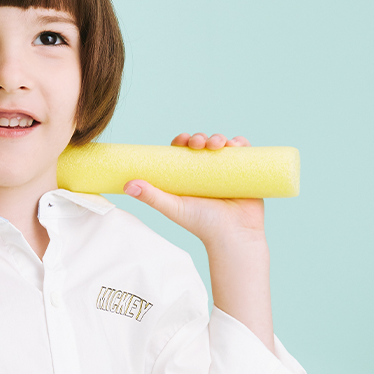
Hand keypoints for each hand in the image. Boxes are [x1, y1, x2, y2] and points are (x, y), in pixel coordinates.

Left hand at [124, 133, 264, 252]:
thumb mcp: (174, 208)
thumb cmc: (203, 225)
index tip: (182, 140)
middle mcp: (206, 173)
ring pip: (222, 145)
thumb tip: (127, 185)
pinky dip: (240, 143)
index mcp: (188, 177)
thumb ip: (152, 196)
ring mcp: (226, 172)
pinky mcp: (245, 172)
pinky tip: (236, 144)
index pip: (182, 152)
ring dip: (219, 137)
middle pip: (202, 145)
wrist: (234, 236)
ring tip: (217, 144)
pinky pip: (244, 152)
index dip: (182, 141)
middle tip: (199, 143)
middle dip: (200, 138)